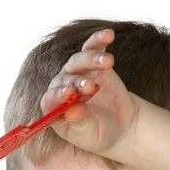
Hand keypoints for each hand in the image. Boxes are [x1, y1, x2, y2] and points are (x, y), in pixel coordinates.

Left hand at [40, 28, 140, 158]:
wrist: (119, 126)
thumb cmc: (99, 134)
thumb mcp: (89, 134)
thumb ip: (80, 123)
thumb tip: (72, 111)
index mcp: (56, 110)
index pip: (50, 100)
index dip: (57, 96)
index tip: (68, 94)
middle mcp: (63, 88)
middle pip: (65, 79)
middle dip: (78, 82)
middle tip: (90, 87)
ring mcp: (77, 73)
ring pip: (78, 61)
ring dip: (91, 60)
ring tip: (107, 62)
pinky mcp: (93, 64)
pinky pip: (93, 48)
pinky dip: (99, 40)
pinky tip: (109, 35)